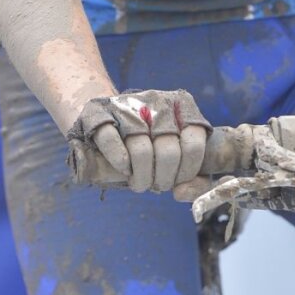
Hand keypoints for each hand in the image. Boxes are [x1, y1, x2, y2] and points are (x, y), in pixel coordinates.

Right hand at [67, 89, 209, 197]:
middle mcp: (157, 101)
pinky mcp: (99, 112)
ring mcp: (128, 105)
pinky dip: (119, 162)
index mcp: (183, 107)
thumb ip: (195, 180)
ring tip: (139, 182)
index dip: (186, 171)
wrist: (109, 120)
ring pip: (141, 150)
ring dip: (141, 177)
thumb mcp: (179, 154)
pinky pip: (111, 141)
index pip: (194, 144)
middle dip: (163, 179)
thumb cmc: (151, 145)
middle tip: (156, 185)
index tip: (177, 180)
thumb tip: (182, 193)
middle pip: (168, 152)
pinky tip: (123, 169)